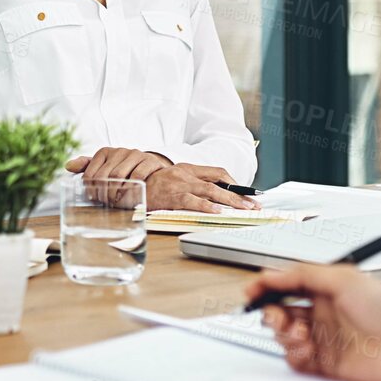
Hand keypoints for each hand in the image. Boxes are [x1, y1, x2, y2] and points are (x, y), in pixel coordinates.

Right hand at [142, 161, 259, 211]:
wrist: (127, 185)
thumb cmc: (151, 186)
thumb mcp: (172, 180)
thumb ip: (191, 185)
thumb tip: (214, 198)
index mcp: (187, 169)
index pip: (217, 172)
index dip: (234, 183)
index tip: (247, 193)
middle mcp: (185, 173)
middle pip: (218, 182)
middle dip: (239, 194)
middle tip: (253, 205)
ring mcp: (178, 184)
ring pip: (210, 191)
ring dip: (230, 201)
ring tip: (244, 209)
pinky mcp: (171, 196)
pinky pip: (192, 201)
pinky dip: (207, 206)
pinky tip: (218, 212)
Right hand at [245, 263, 380, 380]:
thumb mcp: (342, 277)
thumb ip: (301, 274)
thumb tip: (271, 273)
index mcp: (323, 290)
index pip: (285, 286)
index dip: (265, 288)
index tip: (251, 292)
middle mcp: (321, 314)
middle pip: (279, 313)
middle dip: (270, 314)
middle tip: (277, 317)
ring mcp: (323, 339)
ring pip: (284, 337)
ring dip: (284, 334)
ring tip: (301, 333)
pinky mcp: (327, 364)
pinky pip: (297, 360)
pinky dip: (294, 354)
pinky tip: (307, 348)